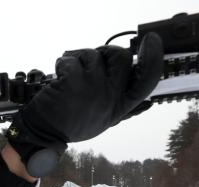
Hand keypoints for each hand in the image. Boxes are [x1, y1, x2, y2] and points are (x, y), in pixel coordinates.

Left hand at [6, 33, 162, 176]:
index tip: (151, 41)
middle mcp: (110, 96)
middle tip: (90, 61)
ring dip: (78, 58)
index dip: (153, 57)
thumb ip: (122, 103)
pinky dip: (62, 63)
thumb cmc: (74, 124)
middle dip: (105, 51)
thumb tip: (145, 96)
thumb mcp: (105, 119)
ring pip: (93, 54)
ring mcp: (92, 87)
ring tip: (70, 75)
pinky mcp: (72, 81)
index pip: (148, 79)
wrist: (45, 134)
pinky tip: (59, 78)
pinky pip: (70, 59)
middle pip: (121, 56)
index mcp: (120, 105)